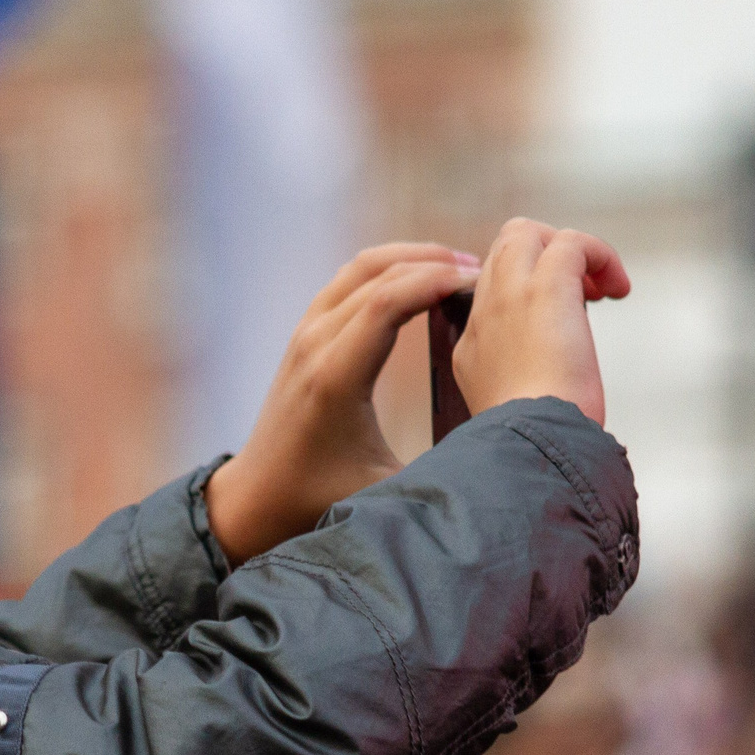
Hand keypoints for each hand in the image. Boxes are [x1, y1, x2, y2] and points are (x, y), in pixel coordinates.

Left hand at [203, 242, 478, 563]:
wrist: (257, 494)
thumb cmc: (318, 496)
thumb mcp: (383, 490)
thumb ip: (434, 471)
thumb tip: (496, 453)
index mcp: (334, 376)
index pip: (387, 302)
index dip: (437, 282)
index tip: (480, 283)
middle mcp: (315, 343)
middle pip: (378, 274)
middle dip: (433, 262)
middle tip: (481, 271)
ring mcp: (306, 332)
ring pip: (361, 267)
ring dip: (410, 257)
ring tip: (457, 266)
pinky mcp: (305, 332)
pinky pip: (349, 279)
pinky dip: (388, 268)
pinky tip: (421, 279)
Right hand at [451, 217, 629, 425]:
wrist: (532, 444)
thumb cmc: (533, 438)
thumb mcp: (511, 409)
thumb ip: (520, 379)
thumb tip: (546, 370)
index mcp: (475, 342)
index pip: (494, 287)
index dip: (528, 286)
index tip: (560, 312)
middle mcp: (486, 312)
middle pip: (503, 249)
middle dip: (544, 256)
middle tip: (582, 292)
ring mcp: (511, 295)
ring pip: (526, 233)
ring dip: (570, 251)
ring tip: (600, 287)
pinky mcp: (547, 288)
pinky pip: (572, 242)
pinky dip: (600, 255)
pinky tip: (618, 288)